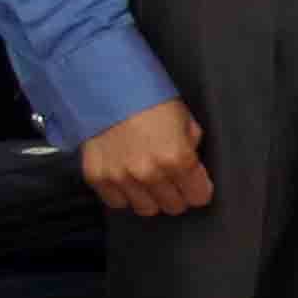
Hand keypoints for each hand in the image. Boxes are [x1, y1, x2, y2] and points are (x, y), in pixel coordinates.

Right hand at [77, 98, 211, 219]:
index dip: (200, 190)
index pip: (198, 197)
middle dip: (177, 195)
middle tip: (173, 181)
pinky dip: (124, 195)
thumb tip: (194, 169)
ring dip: (151, 198)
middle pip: (173, 207)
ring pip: (146, 209)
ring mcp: (121, 177)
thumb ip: (192, 149)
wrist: (108, 89)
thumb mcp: (186, 121)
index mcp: (177, 158)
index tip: (196, 185)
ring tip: (149, 181)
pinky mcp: (97, 177)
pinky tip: (128, 179)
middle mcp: (149, 173)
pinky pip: (117, 202)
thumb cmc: (152, 101)